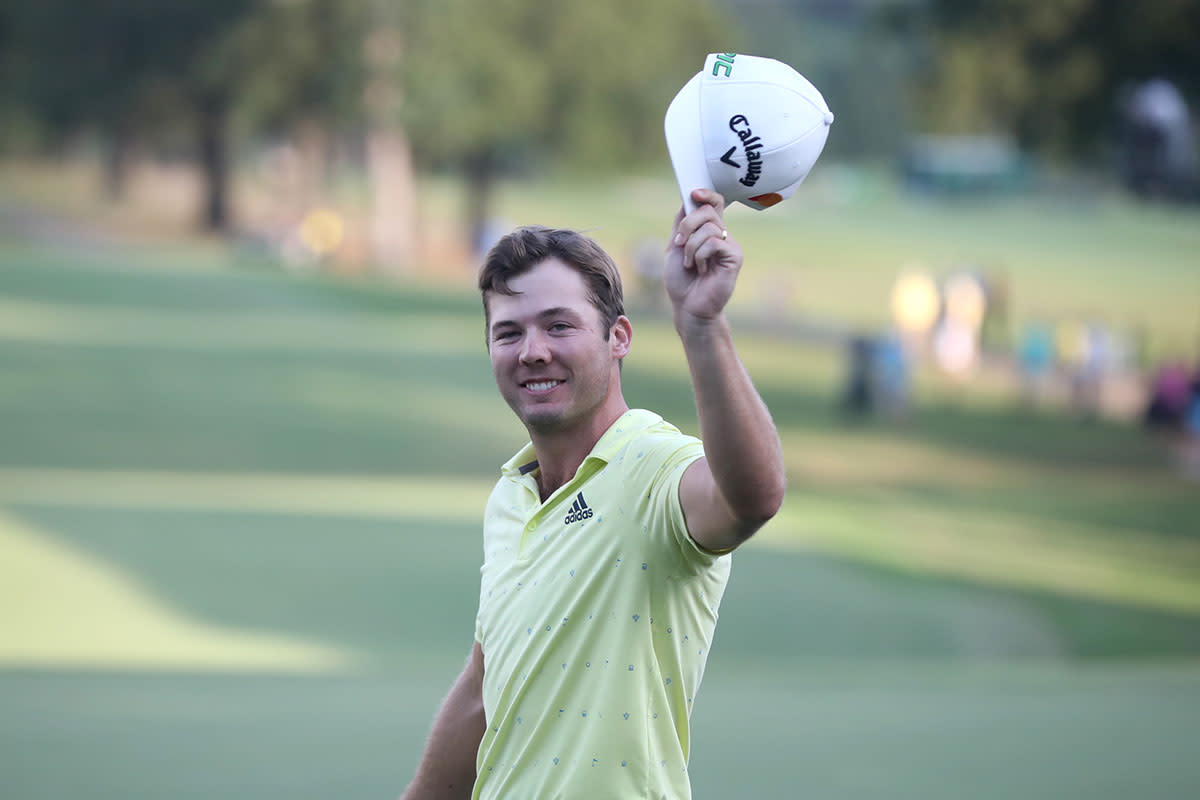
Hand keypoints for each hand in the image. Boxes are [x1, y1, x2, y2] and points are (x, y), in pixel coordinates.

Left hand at [664, 189, 742, 323]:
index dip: (706, 194)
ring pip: (709, 228)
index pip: (715, 203)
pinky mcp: (735, 257)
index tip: (693, 193)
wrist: (688, 307)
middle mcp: (722, 235)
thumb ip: (681, 224)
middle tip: (680, 243)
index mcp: (709, 231)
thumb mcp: (675, 247)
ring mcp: (730, 245)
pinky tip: (700, 269)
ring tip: (690, 264)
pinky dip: (700, 255)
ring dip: (691, 246)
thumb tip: (686, 200)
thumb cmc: (681, 281)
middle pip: (707, 211)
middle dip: (687, 225)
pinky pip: (714, 242)